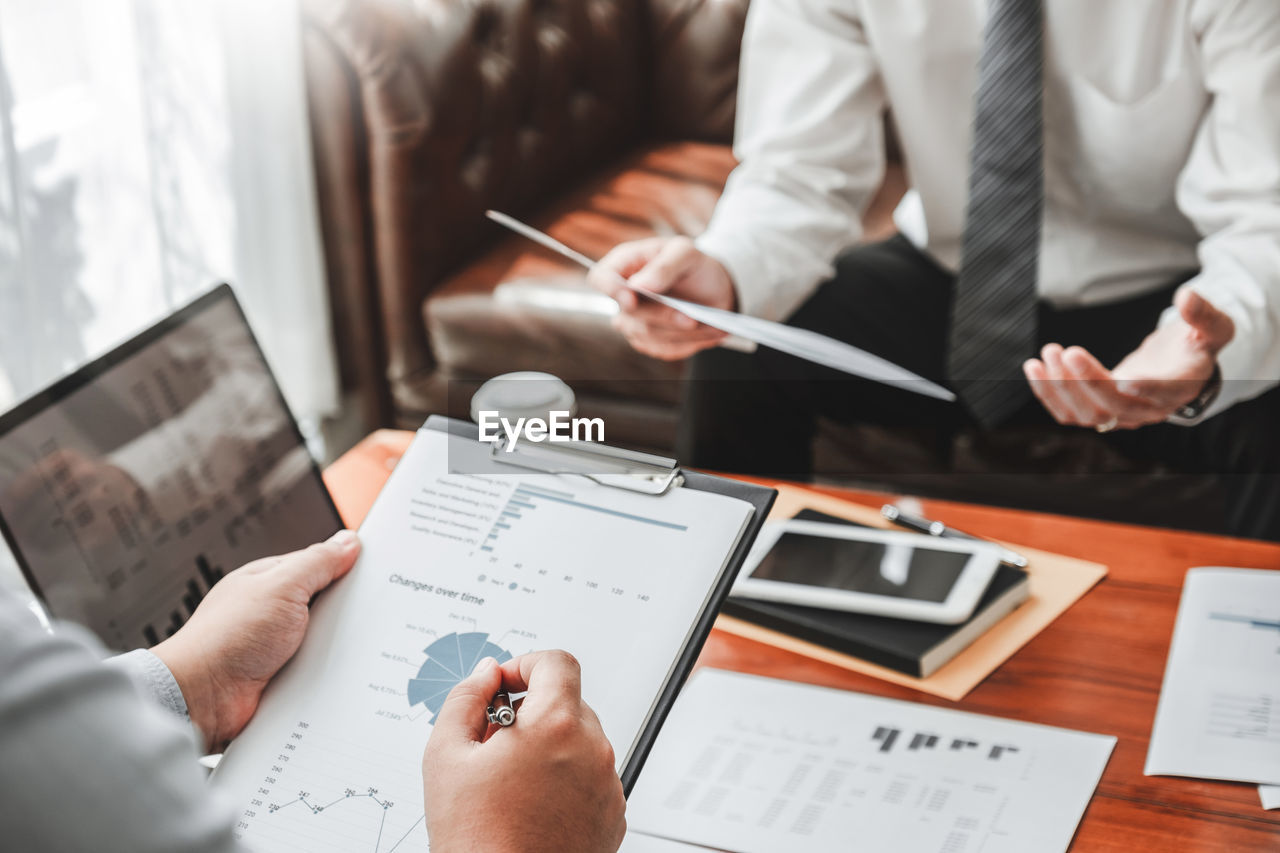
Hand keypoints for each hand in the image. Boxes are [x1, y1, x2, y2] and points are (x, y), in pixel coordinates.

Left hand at [153, 530, 359, 749]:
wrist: (203, 699)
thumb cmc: (226, 638)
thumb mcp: (281, 586)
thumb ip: (317, 562)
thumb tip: (346, 542)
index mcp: (271, 582)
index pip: (320, 566)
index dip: (347, 567)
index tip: (378, 571)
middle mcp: (274, 614)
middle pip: (327, 605)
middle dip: (345, 612)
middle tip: (365, 614)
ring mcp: (278, 648)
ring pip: (326, 641)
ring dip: (335, 647)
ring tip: (342, 648)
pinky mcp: (284, 679)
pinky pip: (319, 671)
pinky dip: (327, 673)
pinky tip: (333, 674)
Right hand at [423, 651, 626, 852]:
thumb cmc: (476, 839)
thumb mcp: (446, 755)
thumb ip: (465, 699)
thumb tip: (486, 674)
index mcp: (556, 725)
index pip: (557, 662)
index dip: (526, 664)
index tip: (506, 683)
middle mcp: (592, 749)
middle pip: (567, 702)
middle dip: (531, 712)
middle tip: (495, 743)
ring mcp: (607, 784)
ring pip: (580, 741)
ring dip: (549, 746)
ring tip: (510, 782)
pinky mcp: (613, 815)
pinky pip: (591, 777)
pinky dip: (566, 779)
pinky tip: (532, 805)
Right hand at [588, 236, 734, 359]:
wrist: (713, 289)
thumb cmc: (694, 265)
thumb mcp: (687, 253)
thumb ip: (664, 266)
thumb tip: (640, 285)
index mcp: (624, 264)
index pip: (600, 278)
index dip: (611, 290)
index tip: (632, 299)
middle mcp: (624, 295)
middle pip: (630, 315)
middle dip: (663, 317)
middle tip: (692, 319)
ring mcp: (633, 321)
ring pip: (648, 336)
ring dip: (683, 333)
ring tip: (714, 326)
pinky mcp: (648, 341)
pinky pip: (663, 349)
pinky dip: (690, 343)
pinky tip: (710, 333)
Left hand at [1023, 288, 1233, 429]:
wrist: (1178, 367)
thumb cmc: (1195, 344)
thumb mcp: (1212, 327)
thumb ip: (1203, 314)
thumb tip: (1187, 295)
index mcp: (1181, 386)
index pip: (1164, 392)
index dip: (1146, 388)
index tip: (1126, 377)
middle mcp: (1151, 408)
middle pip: (1117, 406)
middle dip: (1088, 381)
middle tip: (1068, 352)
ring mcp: (1123, 414)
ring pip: (1089, 414)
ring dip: (1063, 387)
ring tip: (1047, 353)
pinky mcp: (1100, 412)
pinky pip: (1070, 414)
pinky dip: (1049, 394)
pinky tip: (1033, 368)